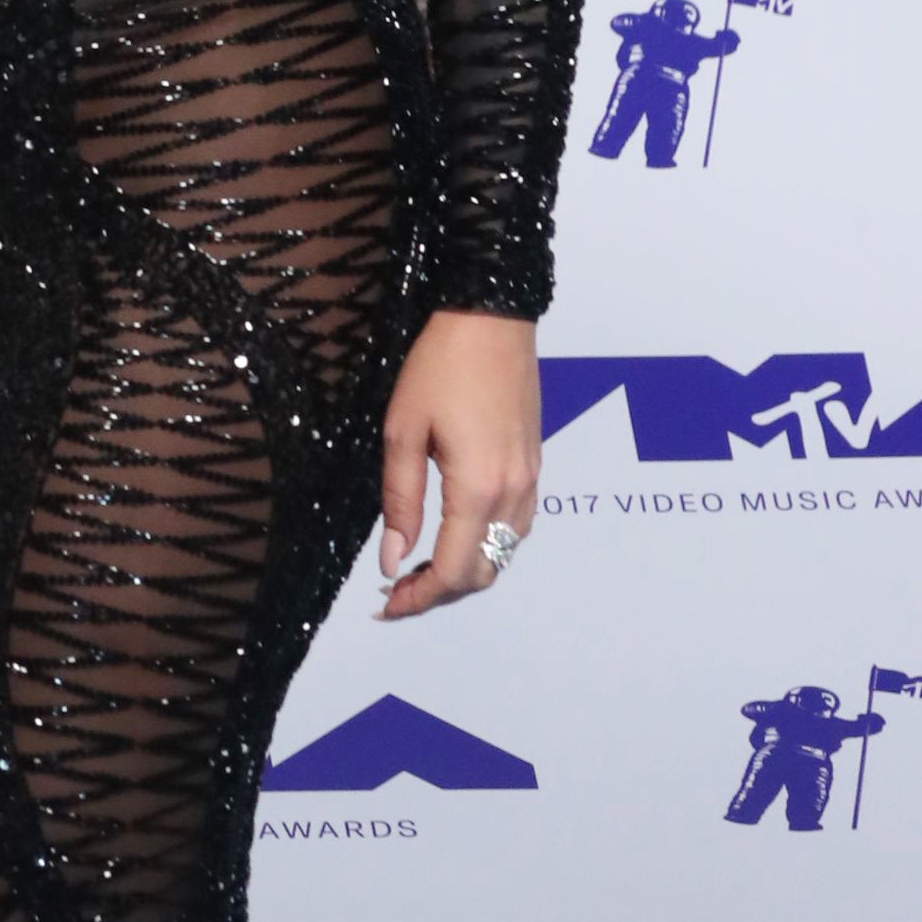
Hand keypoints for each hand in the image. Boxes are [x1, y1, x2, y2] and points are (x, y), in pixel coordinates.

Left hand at [378, 311, 537, 618]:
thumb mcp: (402, 432)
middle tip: (397, 590)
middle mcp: (514, 493)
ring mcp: (531, 479)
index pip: (452, 571)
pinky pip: (515, 526)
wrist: (492, 316)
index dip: (418, 598)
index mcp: (479, 489)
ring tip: (420, 566)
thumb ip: (400, 501)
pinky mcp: (535, 464)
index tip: (386, 605)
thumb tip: (391, 559)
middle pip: (483, 572)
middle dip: (440, 592)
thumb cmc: (439, 366)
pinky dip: (485, 544)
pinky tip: (453, 533)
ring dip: (464, 570)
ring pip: (503, 553)